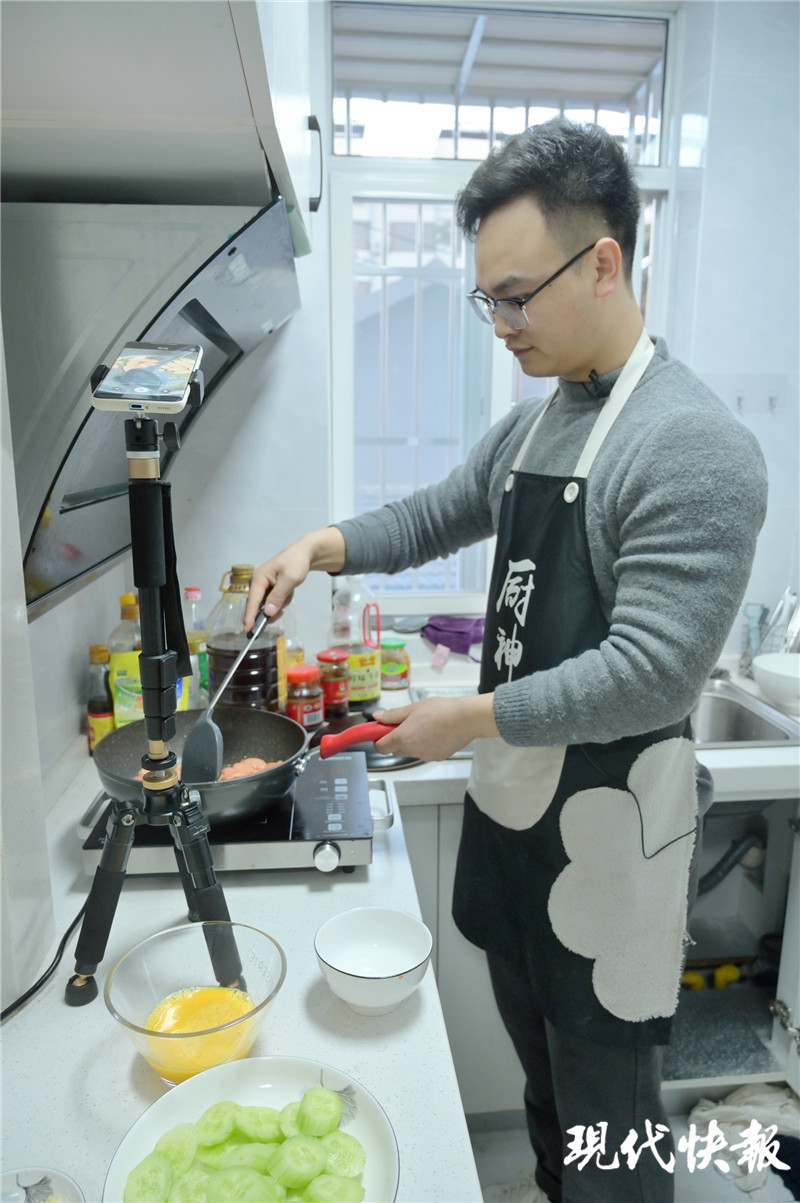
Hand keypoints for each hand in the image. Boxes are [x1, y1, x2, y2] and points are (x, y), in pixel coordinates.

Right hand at [244, 528, 346, 631]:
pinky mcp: (268, 589)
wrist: (304, 554)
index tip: (247, 630)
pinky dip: (283, 600)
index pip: (252, 601)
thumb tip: (268, 613)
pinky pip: (273, 602)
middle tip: (285, 603)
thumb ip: (278, 596)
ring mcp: (262, 586)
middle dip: (273, 608)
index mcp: (258, 578)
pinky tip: (289, 591)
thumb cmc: (296, 562)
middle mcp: (257, 583)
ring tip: (289, 591)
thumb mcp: (290, 579)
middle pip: (259, 606)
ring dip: (281, 603)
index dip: (249, 617)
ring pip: (268, 606)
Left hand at [371, 694, 497, 761]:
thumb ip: (392, 715)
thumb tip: (377, 718)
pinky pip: (424, 752)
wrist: (466, 719)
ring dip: (411, 742)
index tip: (382, 731)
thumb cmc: (441, 710)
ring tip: (423, 726)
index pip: (380, 747)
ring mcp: (425, 756)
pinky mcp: (436, 758)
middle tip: (405, 724)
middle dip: (396, 739)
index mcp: (403, 738)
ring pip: (410, 751)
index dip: (378, 739)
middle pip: (395, 750)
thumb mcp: (413, 708)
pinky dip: (424, 745)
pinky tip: (434, 733)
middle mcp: (412, 750)